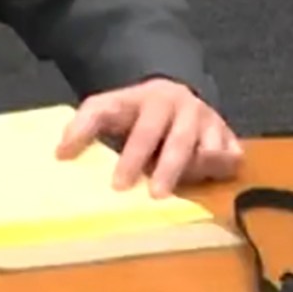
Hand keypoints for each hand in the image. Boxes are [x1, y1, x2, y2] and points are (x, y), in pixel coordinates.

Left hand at [57, 79, 240, 196]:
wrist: (170, 93)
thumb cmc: (133, 110)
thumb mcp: (105, 108)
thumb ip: (82, 126)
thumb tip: (60, 153)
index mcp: (153, 99)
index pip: (143, 131)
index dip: (131, 158)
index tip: (118, 185)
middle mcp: (187, 108)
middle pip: (179, 144)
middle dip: (166, 172)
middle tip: (154, 197)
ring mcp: (211, 121)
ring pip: (209, 152)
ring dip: (192, 172)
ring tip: (175, 189)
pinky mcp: (230, 136)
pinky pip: (231, 159)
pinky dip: (219, 170)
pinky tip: (203, 179)